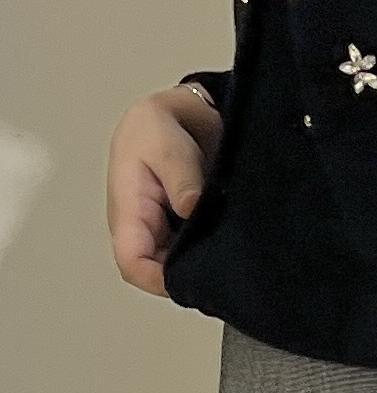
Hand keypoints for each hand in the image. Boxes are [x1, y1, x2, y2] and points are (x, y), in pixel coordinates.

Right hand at [106, 86, 221, 296]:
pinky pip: (194, 248)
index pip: (133, 263)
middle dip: (187, 277)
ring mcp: (163, 229)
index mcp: (127, 211)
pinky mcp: (184, 226)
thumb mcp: (166, 144)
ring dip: (201, 264)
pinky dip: (210, 250)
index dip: (159, 280)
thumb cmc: (156, 127)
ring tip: (233, 258)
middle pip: (158, 272)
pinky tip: (233, 245)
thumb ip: (180, 177)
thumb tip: (190, 207)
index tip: (195, 279)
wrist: (175, 112)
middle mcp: (144, 228)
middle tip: (225, 272)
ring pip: (178, 263)